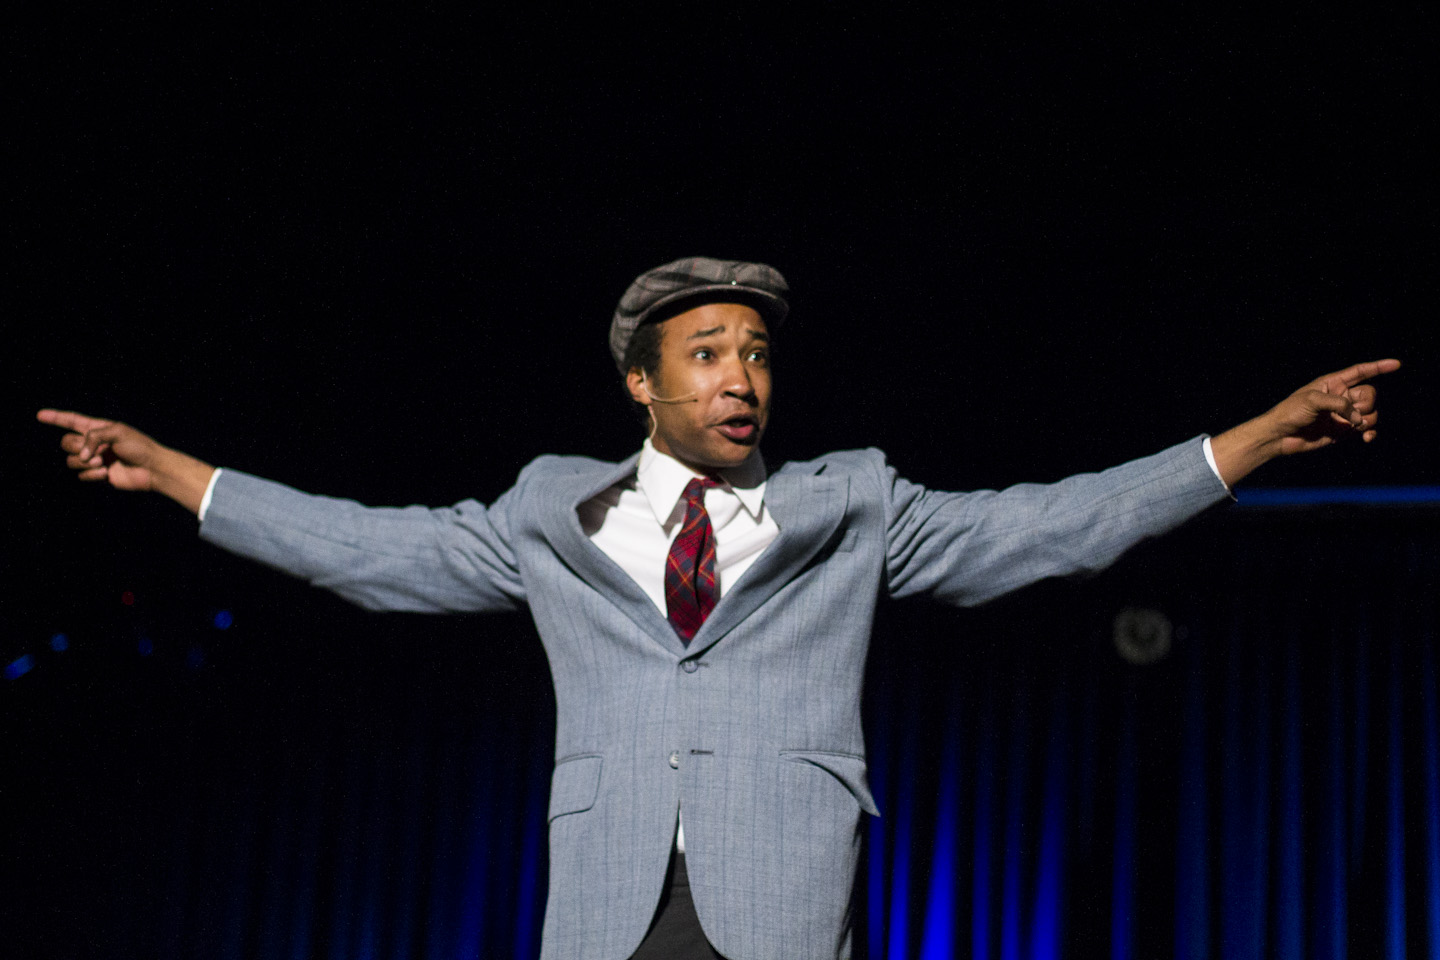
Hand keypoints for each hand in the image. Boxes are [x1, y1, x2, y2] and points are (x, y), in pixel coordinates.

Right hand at [36, 409, 214, 513]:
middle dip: (77, 447)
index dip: (55, 418)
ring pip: (71, 461)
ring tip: (103, 462)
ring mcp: (95, 459)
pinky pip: (81, 475)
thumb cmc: (139, 447)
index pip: (72, 420)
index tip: (40, 415)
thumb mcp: (117, 432)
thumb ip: (93, 436)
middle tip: (98, 452)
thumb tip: (80, 456)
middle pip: (66, 443)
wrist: (152, 469)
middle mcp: (94, 443)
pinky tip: (106, 473)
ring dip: (85, 463)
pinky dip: (91, 474)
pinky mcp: (98, 474)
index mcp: (98, 428)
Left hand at [1210, 358, 1400, 486]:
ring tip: (1352, 428)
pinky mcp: (1343, 431)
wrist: (1280, 436)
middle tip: (1350, 414)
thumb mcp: (1313, 401)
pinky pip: (1366, 429)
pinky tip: (1366, 438)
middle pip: (1370, 395)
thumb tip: (1359, 419)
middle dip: (1366, 404)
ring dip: (1367, 420)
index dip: (1379, 367)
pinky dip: (1370, 433)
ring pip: (1370, 413)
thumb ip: (1339, 404)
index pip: (1360, 372)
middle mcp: (1341, 397)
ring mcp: (1343, 414)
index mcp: (1333, 383)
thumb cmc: (1290, 412)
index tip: (1397, 364)